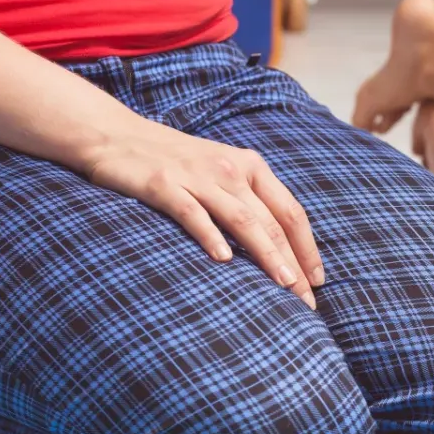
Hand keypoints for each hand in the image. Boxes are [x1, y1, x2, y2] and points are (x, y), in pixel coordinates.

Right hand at [83, 119, 323, 308]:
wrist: (114, 134)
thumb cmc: (174, 161)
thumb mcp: (221, 171)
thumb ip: (248, 200)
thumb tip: (279, 244)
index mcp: (251, 166)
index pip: (290, 211)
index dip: (307, 246)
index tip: (318, 280)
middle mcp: (231, 170)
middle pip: (271, 222)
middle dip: (293, 262)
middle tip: (306, 299)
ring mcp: (198, 177)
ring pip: (242, 221)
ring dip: (267, 255)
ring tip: (283, 285)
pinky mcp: (163, 184)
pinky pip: (193, 214)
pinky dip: (210, 236)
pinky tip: (224, 260)